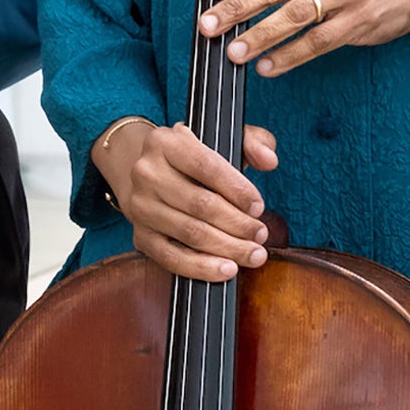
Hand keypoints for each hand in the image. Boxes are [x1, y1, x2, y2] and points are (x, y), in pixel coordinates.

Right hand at [95, 120, 278, 281]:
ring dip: (228, 248)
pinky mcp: (140, 236)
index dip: (237, 190)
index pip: (207, 167)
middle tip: (261, 234)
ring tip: (253, 254)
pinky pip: (171, 258)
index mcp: (167, 142)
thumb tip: (268, 160)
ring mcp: (141, 206)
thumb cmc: (194, 160)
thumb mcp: (222, 139)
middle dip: (238, 224)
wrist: (150, 176)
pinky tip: (226, 269)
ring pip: (190, 233)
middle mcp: (147, 172)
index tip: (258, 207)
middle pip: (200, 204)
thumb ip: (253, 142)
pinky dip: (201, 268)